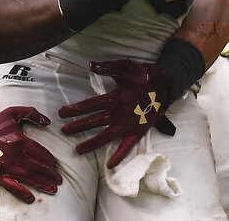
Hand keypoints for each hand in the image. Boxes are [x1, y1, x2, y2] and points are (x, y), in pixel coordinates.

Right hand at [0, 106, 61, 202]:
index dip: (49, 159)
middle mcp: (15, 156)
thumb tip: (47, 121)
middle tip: (59, 179)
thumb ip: (31, 113)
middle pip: (38, 167)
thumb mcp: (12, 112)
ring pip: (29, 178)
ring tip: (53, 188)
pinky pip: (12, 187)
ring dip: (43, 184)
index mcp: (20, 141)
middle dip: (51, 174)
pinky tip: (31, 198)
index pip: (40, 152)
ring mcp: (6, 167)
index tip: (55, 163)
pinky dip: (22, 193)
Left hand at [59, 59, 176, 168]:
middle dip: (78, 126)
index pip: (91, 104)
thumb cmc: (145, 74)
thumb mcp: (127, 66)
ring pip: (107, 136)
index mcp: (116, 97)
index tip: (61, 113)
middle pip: (95, 122)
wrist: (167, 85)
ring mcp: (129, 124)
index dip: (75, 109)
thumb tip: (90, 64)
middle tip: (64, 130)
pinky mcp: (138, 131)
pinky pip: (128, 146)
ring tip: (78, 150)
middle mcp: (120, 113)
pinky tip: (110, 164)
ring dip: (92, 143)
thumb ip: (109, 66)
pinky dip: (120, 155)